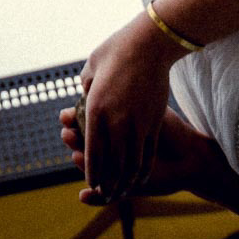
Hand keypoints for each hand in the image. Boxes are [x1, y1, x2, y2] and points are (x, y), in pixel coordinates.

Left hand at [70, 12, 181, 202]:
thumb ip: (86, 87)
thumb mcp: (92, 66)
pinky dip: (143, 168)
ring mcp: (137, 123)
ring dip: (126, 181)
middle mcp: (115, 121)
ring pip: (131, 163)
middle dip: (109, 183)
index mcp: (96, 108)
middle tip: (107, 194)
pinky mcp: (154, 121)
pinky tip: (141, 175)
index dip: (92, 171)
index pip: (92, 151)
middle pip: (112, 164)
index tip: (91, 183)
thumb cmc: (116, 50)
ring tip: (123, 191)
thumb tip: (84, 97)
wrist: (149, 44)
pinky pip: (148, 153)